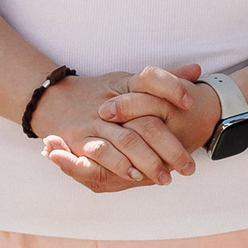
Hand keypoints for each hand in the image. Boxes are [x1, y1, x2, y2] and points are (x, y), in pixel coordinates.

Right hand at [35, 65, 202, 192]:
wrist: (51, 100)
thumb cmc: (99, 93)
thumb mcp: (128, 82)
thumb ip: (162, 80)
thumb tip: (197, 69)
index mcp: (125, 85)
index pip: (151, 78)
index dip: (172, 86)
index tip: (190, 103)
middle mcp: (112, 102)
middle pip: (147, 123)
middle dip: (171, 147)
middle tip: (189, 167)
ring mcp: (95, 121)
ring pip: (128, 141)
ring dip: (149, 162)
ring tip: (166, 178)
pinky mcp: (80, 139)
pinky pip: (102, 152)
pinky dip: (120, 164)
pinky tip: (135, 175)